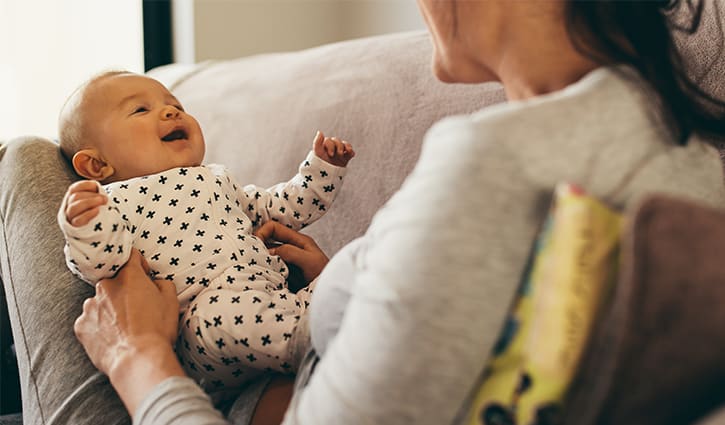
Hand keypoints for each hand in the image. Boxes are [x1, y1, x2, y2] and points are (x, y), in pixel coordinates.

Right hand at [64, 180, 107, 226]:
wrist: (100, 229)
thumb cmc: (99, 211)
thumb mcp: (97, 200)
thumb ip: (96, 193)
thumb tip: (99, 188)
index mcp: (72, 197)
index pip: (74, 188)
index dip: (85, 185)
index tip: (97, 186)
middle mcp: (68, 206)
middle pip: (75, 197)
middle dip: (92, 196)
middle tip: (105, 199)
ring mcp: (70, 217)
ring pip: (74, 207)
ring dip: (89, 202)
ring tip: (103, 202)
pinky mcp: (75, 227)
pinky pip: (78, 220)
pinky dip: (88, 214)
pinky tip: (97, 211)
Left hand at [74, 249, 183, 413]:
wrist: (137, 360)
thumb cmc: (157, 330)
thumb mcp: (171, 301)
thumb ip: (162, 283)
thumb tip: (154, 282)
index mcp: (128, 277)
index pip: (130, 256)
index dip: (140, 264)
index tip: (144, 275)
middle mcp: (105, 287)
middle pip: (114, 282)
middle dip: (124, 292)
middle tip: (137, 309)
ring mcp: (89, 306)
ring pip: (100, 302)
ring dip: (110, 309)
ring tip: (124, 328)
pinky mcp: (81, 326)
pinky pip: (90, 321)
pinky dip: (99, 326)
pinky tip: (112, 338)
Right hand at [254, 221, 328, 283]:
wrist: (332, 298)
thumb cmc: (325, 277)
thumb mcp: (310, 261)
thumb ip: (290, 252)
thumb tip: (269, 251)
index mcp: (298, 241)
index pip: (274, 228)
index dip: (262, 232)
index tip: (254, 245)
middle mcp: (292, 249)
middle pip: (268, 242)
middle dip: (258, 247)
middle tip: (250, 258)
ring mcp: (288, 263)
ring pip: (268, 256)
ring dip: (261, 261)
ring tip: (255, 268)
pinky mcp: (285, 276)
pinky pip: (270, 270)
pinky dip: (264, 272)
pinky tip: (262, 277)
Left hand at [313, 130, 354, 166]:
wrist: (326, 178)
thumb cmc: (320, 165)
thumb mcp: (317, 153)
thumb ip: (317, 142)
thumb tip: (320, 131)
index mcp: (324, 146)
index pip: (329, 141)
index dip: (331, 146)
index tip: (330, 154)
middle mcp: (332, 148)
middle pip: (338, 142)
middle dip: (339, 147)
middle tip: (339, 154)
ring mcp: (339, 153)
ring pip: (345, 145)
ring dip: (347, 147)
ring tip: (348, 151)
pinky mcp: (345, 158)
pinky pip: (350, 152)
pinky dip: (351, 152)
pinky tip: (352, 154)